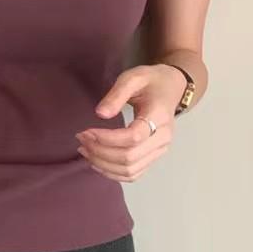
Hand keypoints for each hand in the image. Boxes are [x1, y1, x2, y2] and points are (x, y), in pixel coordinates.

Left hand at [74, 63, 181, 181]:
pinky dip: (113, 173)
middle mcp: (163, 138)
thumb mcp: (133, 77)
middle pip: (130, 158)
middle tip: (81, 140)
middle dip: (100, 152)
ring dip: (104, 165)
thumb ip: (116, 94)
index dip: (106, 139)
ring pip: (130, 170)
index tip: (86, 132)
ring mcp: (160, 150)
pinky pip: (133, 174)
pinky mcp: (153, 157)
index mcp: (159, 116)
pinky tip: (97, 162)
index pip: (133, 137)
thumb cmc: (151, 81)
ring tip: (85, 151)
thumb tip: (100, 114)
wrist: (170, 88)